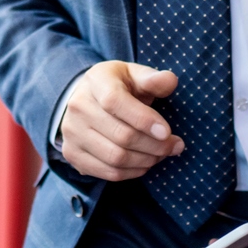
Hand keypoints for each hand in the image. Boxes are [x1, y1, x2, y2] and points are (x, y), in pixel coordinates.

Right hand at [57, 60, 183, 181]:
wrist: (86, 100)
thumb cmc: (118, 87)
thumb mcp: (134, 75)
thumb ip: (153, 79)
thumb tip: (170, 81)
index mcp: (96, 81)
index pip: (115, 102)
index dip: (144, 119)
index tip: (167, 132)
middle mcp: (78, 107)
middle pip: (121, 135)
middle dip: (155, 145)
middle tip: (175, 146)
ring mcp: (72, 133)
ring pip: (116, 158)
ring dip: (146, 160)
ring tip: (162, 154)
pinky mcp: (73, 154)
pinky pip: (108, 172)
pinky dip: (133, 172)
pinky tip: (145, 163)